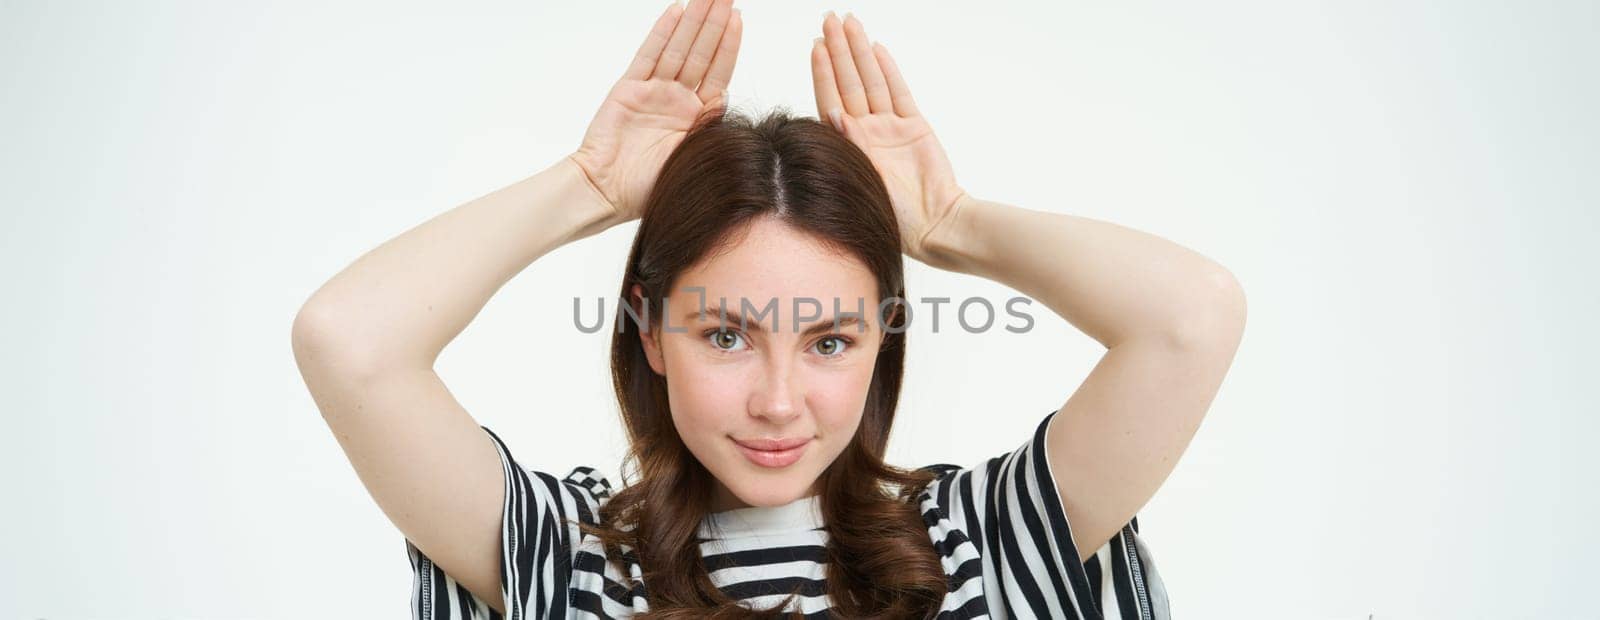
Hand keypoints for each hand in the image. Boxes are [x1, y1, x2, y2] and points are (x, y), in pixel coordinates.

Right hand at [570, 0, 742, 222]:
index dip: (728, 44)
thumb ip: (708, 126)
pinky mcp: (629, 89)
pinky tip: (675, 12)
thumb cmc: (648, 186)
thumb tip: (725, 99)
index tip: (739, 18)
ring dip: (693, 21)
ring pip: (678, 48)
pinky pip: (648, 55)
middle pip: (701, 53)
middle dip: (714, 22)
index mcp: (696, 116)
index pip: (718, 72)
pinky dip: (661, 33)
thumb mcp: (693, 155)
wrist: (607, 192)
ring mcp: (653, 92)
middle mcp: (677, 99)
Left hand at [812, 12, 967, 263]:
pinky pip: (898, 92)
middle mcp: (866, 132)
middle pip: (848, 82)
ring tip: (850, 23)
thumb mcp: (862, 181)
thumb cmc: (896, 216)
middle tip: (828, 19)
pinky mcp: (915, 127)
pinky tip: (877, 49)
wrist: (935, 225)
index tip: (815, 46)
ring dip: (860, 52)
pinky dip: (888, 70)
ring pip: (871, 81)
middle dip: (838, 49)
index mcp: (849, 146)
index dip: (823, 72)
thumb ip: (849, 147)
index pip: (830, 99)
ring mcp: (890, 128)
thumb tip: (832, 115)